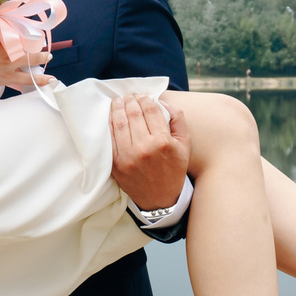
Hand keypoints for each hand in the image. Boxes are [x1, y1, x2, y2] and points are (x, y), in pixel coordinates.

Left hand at [109, 94, 187, 210]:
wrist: (160, 198)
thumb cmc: (174, 169)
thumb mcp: (185, 145)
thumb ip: (177, 120)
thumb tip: (162, 102)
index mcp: (163, 142)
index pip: (150, 111)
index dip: (145, 100)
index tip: (143, 96)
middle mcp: (144, 148)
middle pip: (134, 114)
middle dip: (131, 101)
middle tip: (129, 96)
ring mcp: (128, 156)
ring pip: (120, 123)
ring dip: (118, 108)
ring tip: (118, 101)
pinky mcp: (116, 164)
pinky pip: (111, 138)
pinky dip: (110, 124)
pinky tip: (112, 116)